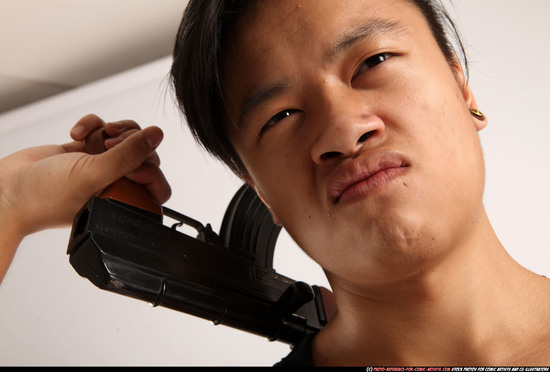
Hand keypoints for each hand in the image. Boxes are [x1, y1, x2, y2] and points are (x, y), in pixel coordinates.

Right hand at [0, 114, 170, 281]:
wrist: (6, 190)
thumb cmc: (46, 197)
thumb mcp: (93, 175)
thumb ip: (129, 155)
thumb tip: (157, 135)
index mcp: (124, 199)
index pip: (158, 185)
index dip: (151, 170)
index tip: (134, 165)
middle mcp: (116, 183)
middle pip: (145, 153)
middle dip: (131, 142)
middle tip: (109, 145)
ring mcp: (100, 165)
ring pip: (126, 136)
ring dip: (113, 130)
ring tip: (95, 137)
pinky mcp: (84, 150)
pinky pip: (101, 128)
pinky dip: (91, 125)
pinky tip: (74, 134)